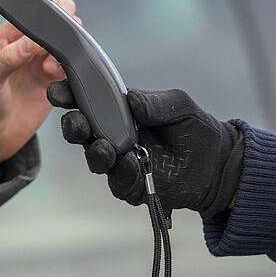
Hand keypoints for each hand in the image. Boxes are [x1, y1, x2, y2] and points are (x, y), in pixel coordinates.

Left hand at [0, 0, 79, 179]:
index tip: (45, 18)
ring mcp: (42, 63)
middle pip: (56, 19)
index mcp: (8, 36)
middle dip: (62, 22)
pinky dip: (70, 68)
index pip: (31, 9)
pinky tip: (56, 76)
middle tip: (54, 39)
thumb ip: (7, 59)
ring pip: (67, 41)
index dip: (43, 6)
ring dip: (67, 46)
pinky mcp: (54, 82)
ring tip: (50, 65)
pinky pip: (70, 66)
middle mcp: (28, 46)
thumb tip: (29, 42)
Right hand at [47, 83, 243, 217]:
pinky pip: (119, 182)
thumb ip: (156, 102)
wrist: (216, 164)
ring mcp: (119, 162)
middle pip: (81, 132)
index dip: (69, 95)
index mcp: (117, 111)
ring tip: (105, 148)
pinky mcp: (132, 186)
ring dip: (96, 154)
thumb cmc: (194, 128)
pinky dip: (122, 173)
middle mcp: (112, 136)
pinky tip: (131, 164)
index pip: (86, 101)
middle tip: (77, 122)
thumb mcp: (179, 104)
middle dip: (73, 126)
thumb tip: (133, 101)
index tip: (59, 91)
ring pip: (95, 160)